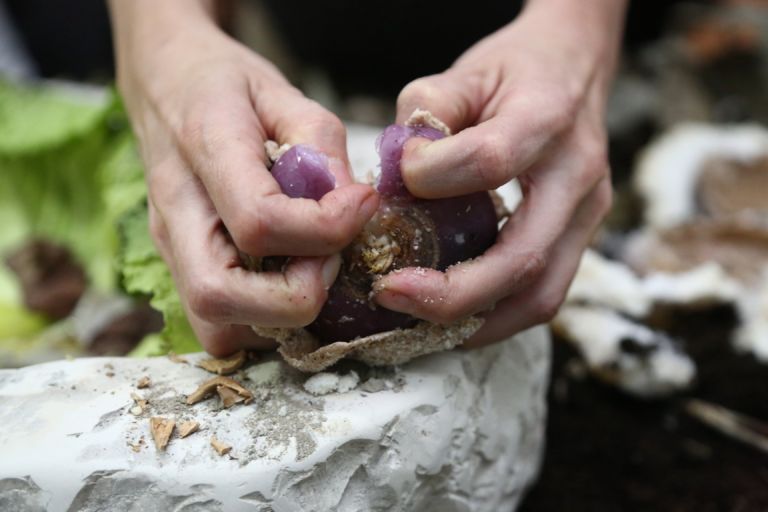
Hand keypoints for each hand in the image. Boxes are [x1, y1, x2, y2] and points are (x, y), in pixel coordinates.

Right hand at [109, 0, 377, 355]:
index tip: (361, 204)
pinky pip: (219, 326)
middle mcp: (177, 212)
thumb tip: (351, 206)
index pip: (258, 221)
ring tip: (312, 270)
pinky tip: (289, 280)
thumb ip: (320, 144)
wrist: (164, 83)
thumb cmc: (225, 84)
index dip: (324, 229)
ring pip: (216, 327)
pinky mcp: (179, 267)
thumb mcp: (282, 92)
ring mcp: (170, 247)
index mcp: (205, 150)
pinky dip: (264, 321)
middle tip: (331, 259)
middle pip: (219, 296)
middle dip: (295, 296)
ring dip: (279, 318)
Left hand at [374, 0, 625, 347]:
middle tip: (391, 294)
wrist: (576, 67)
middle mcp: (580, 175)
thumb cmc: (515, 69)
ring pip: (540, 297)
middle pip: (523, 260)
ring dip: (475, 321)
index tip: (397, 179)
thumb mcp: (465, 71)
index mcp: (548, 117)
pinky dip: (495, 315)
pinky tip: (452, 314)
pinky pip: (543, 295)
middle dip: (451, 294)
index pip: (491, 161)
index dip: (433, 177)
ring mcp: (588, 214)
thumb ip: (426, 114)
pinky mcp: (581, 237)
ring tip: (416, 320)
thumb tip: (398, 175)